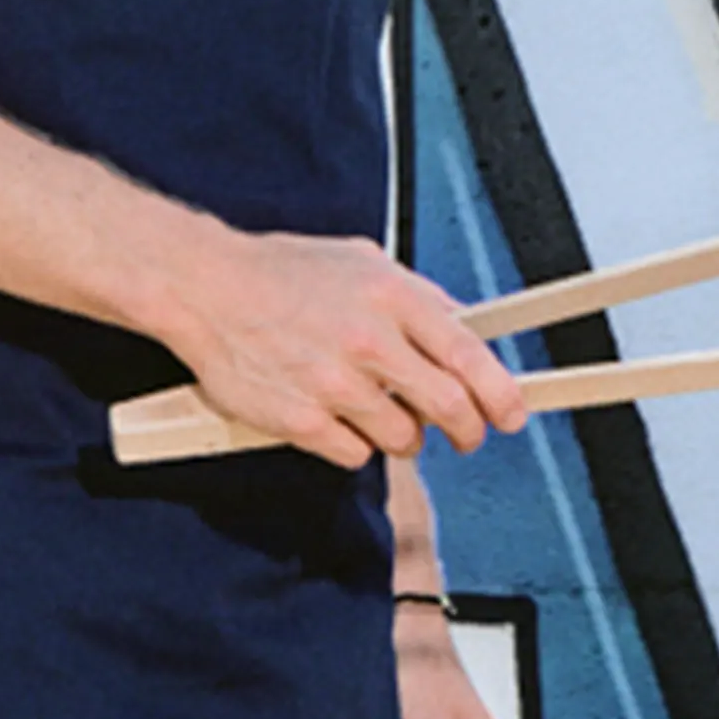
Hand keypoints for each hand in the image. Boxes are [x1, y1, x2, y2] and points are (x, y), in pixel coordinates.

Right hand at [159, 230, 527, 468]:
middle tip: (466, 435)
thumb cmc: (281, 274)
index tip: (513, 413)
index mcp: (391, 297)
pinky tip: (335, 417)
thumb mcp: (362, 262)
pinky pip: (355, 455)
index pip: (469, 355)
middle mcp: (369, 341)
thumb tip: (467, 325)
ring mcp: (334, 384)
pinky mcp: (301, 420)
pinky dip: (353, 446)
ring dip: (402, 436)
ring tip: (377, 411)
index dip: (501, 393)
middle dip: (467, 430)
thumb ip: (418, 296)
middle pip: (449, 407)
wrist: (205, 288)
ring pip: (403, 438)